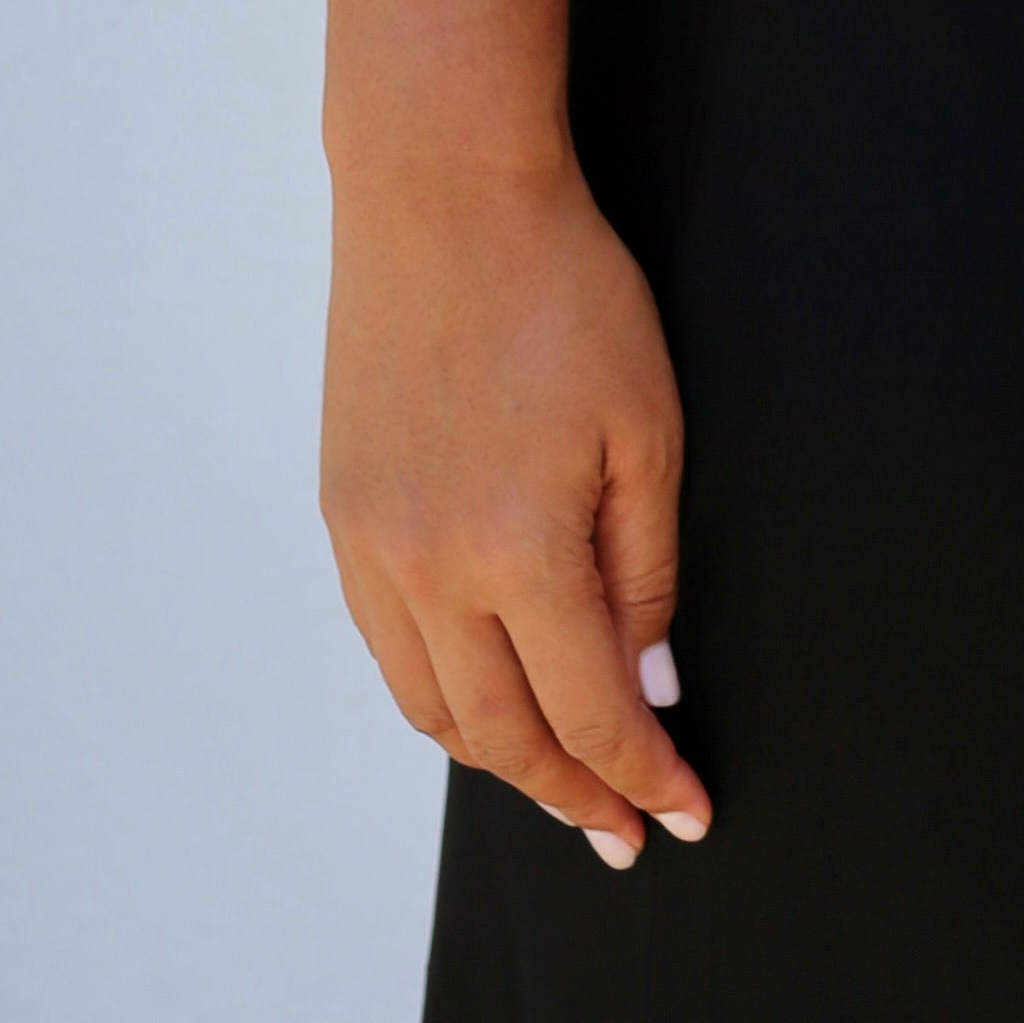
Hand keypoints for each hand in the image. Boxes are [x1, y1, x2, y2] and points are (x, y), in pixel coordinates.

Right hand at [318, 149, 715, 857]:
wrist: (441, 193)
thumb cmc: (562, 289)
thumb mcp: (646, 426)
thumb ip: (644, 571)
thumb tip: (647, 684)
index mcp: (517, 551)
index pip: (589, 713)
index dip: (641, 776)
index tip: (682, 813)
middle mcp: (428, 569)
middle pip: (500, 738)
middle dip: (570, 795)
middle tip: (621, 830)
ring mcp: (371, 546)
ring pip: (432, 708)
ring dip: (498, 760)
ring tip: (560, 778)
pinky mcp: (342, 514)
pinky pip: (388, 648)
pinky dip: (441, 694)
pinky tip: (485, 691)